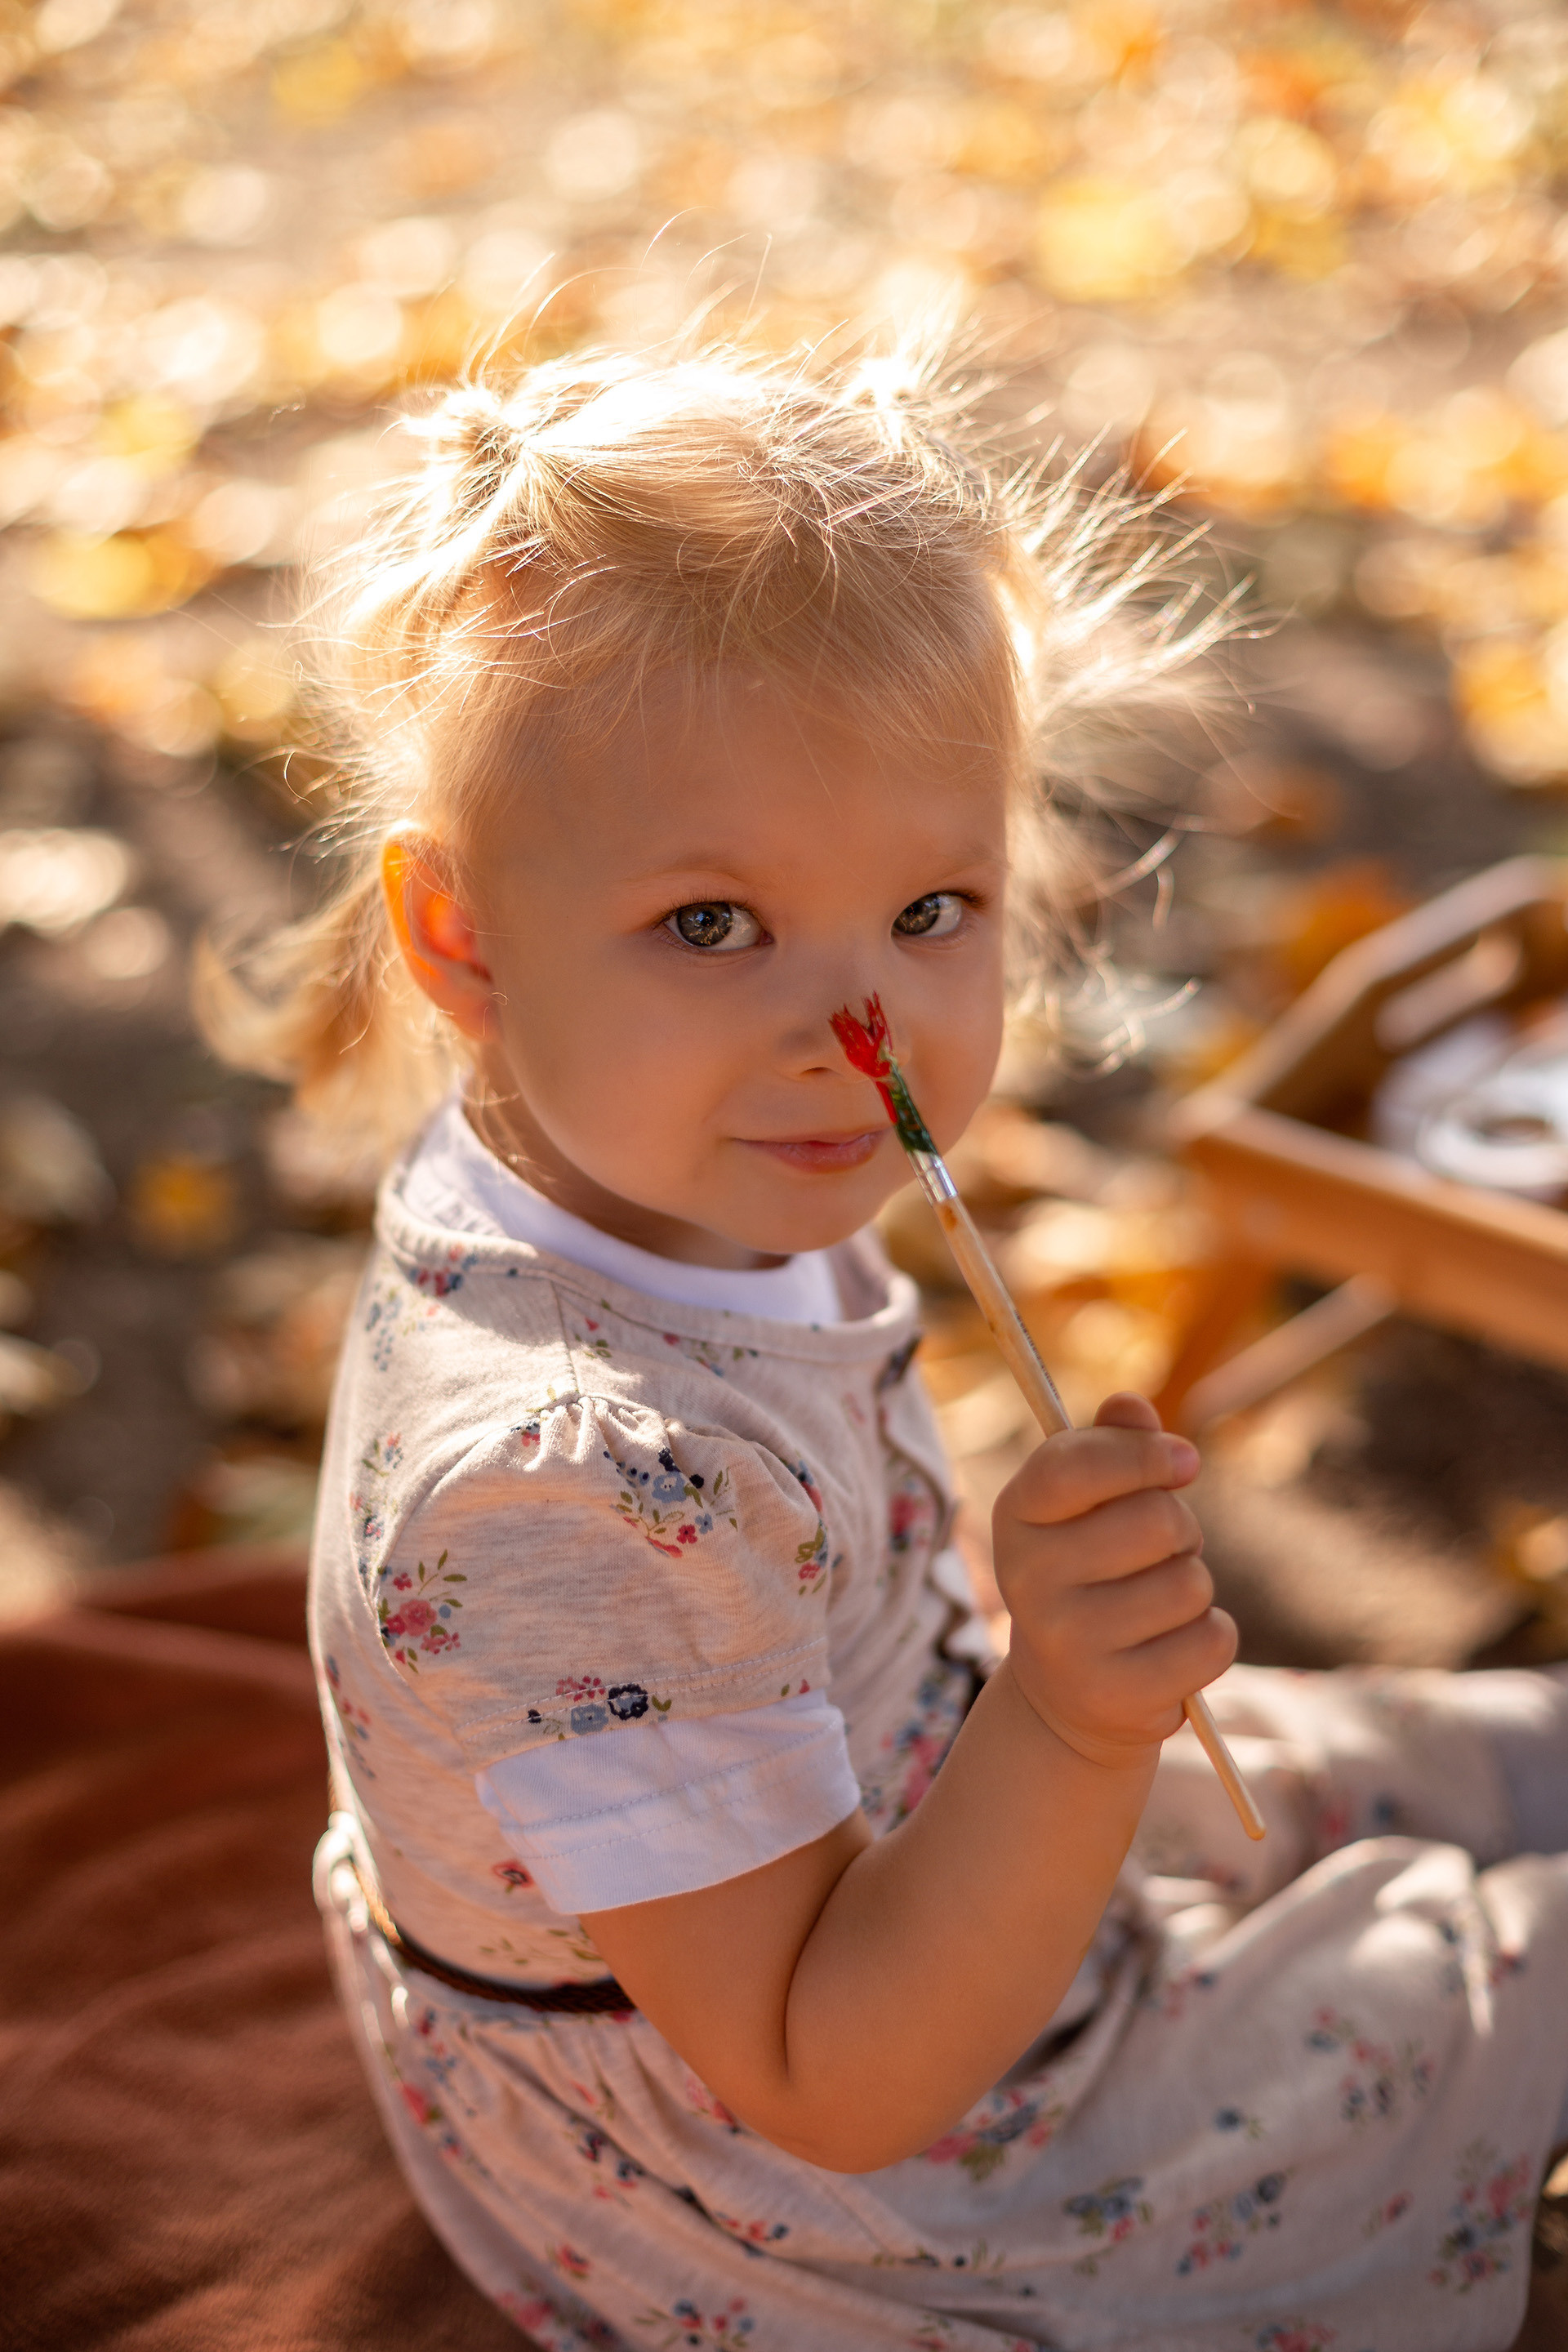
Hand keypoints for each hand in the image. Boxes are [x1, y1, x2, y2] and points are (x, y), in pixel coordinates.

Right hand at [992, 1391, 1236, 1768]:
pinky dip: (1210, 1638)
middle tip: (1164, 1551)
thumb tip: (1129, 1404)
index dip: (1144, 1455)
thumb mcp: (1088, 1505)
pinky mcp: (1115, 1694)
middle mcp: (1027, 1579)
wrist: (1069, 1692)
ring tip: (1159, 1604)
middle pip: (1157, 1521)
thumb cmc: (1093, 1571)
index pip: (1076, 1465)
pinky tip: (1173, 1648)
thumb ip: (1112, 1446)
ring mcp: (1067, 1642)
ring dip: (1194, 1588)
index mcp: (1016, 1516)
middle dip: (1182, 1529)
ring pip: (1189, 1584)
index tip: (1186, 1461)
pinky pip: (1211, 1640)